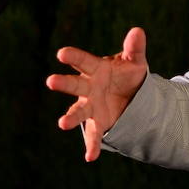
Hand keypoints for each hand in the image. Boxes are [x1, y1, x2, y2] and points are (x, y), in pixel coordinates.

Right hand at [46, 27, 148, 161]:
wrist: (131, 97)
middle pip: (74, 84)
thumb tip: (138, 31)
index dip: (73, 56)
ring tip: (62, 124)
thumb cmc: (126, 74)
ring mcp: (91, 106)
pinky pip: (93, 135)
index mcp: (96, 69)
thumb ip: (134, 48)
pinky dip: (91, 145)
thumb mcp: (134, 61)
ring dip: (70, 117)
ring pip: (78, 111)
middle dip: (63, 83)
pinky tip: (90, 156)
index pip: (83, 61)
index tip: (61, 53)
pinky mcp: (98, 122)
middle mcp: (88, 88)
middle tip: (50, 81)